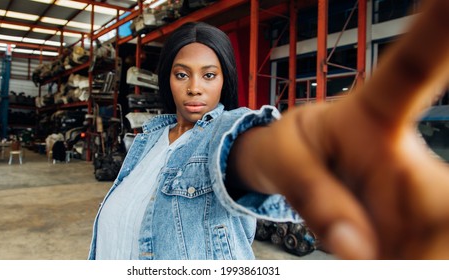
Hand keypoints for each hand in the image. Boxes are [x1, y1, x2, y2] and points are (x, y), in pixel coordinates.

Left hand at [272, 0, 448, 258]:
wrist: (299, 169)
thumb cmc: (292, 148)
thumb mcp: (282, 160)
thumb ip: (313, 195)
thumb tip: (357, 250)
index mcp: (372, 114)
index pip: (412, 71)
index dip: (442, 32)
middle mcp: (406, 152)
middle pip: (437, 195)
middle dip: (416, 227)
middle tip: (387, 252)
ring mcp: (415, 194)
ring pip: (434, 235)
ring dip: (403, 256)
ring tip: (366, 252)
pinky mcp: (414, 228)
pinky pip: (418, 254)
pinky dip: (398, 262)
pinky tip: (379, 256)